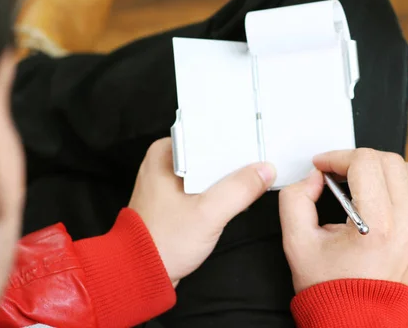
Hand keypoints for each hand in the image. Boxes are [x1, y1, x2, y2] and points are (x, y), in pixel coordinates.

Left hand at [128, 138, 275, 286]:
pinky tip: (238, 194)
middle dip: (235, 158)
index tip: (258, 141)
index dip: (234, 138)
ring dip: (229, 175)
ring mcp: (170, 181)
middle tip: (262, 160)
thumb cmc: (163, 242)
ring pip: (210, 169)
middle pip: (210, 151)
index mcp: (165, 153)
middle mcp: (165, 162)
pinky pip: (205, 185)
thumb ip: (239, 189)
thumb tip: (265, 170)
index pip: (206, 133)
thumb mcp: (208, 213)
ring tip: (255, 175)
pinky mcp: (176, 198)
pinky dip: (221, 189)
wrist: (141, 274)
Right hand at [279, 148, 407, 292]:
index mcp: (377, 226)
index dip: (337, 156)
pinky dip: (400, 190)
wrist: (355, 324)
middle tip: (338, 173)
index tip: (323, 166)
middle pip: (391, 161)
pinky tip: (379, 204)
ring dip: (386, 170)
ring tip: (363, 184)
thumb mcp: (296, 242)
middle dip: (359, 159)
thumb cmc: (329, 290)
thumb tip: (315, 178)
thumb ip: (296, 199)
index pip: (365, 162)